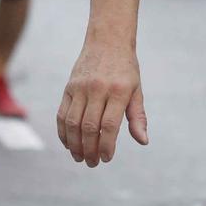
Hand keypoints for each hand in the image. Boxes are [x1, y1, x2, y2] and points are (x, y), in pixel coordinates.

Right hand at [58, 37, 149, 165]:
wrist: (107, 41)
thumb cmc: (126, 69)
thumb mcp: (137, 90)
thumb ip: (138, 117)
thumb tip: (143, 141)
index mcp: (119, 91)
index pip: (109, 125)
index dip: (107, 145)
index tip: (107, 158)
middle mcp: (98, 89)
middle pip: (89, 127)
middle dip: (90, 149)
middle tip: (92, 163)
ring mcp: (80, 88)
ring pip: (72, 123)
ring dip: (74, 144)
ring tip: (80, 157)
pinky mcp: (68, 88)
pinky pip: (62, 114)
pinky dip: (63, 132)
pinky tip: (68, 143)